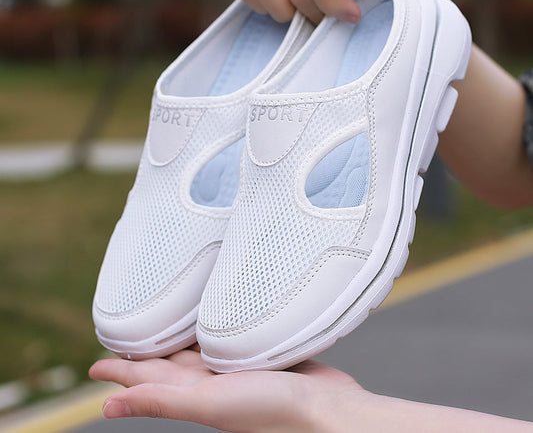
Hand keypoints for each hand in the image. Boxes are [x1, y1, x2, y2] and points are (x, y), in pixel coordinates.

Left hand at [89, 345, 366, 432]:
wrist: (326, 409)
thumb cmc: (272, 412)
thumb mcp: (209, 403)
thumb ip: (162, 400)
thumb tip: (108, 408)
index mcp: (195, 393)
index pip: (147, 377)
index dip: (121, 368)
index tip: (98, 359)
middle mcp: (211, 380)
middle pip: (169, 360)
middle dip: (148, 346)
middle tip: (130, 328)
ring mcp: (235, 367)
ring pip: (198, 346)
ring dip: (180, 333)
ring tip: (165, 318)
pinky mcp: (257, 353)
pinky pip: (229, 336)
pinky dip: (216, 325)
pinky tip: (214, 313)